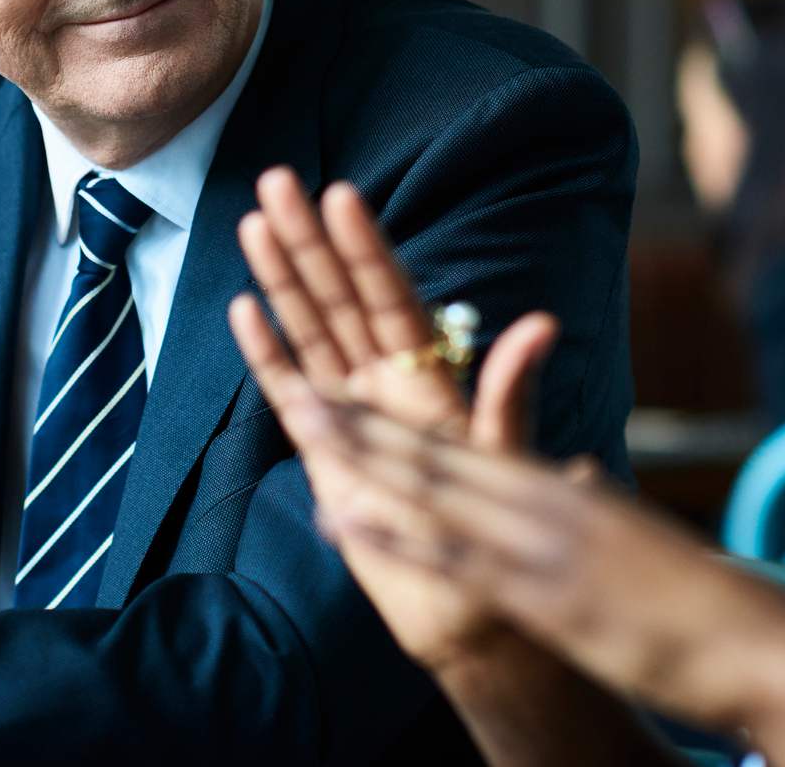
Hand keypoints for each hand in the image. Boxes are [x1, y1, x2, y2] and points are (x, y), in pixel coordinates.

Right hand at [228, 168, 560, 669]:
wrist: (469, 607)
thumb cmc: (500, 531)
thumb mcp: (504, 458)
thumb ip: (508, 394)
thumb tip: (541, 326)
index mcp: (430, 378)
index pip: (390, 298)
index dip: (366, 248)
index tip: (342, 194)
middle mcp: (387, 383)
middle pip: (340, 299)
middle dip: (309, 239)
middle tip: (278, 178)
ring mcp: (353, 412)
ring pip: (310, 330)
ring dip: (282, 278)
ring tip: (254, 221)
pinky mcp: (325, 451)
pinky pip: (289, 389)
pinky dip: (267, 351)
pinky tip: (244, 308)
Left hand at [306, 407, 784, 765]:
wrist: (764, 643)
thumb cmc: (706, 603)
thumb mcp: (634, 537)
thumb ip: (588, 502)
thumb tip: (563, 472)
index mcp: (569, 494)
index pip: (472, 449)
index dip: (407, 423)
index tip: (353, 393)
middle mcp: (550, 504)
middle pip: (438, 453)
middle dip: (365, 421)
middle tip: (301, 386)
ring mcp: (545, 547)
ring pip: (433, 489)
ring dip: (363, 454)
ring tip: (304, 420)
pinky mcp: (549, 595)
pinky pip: (454, 559)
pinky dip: (394, 533)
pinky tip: (345, 513)